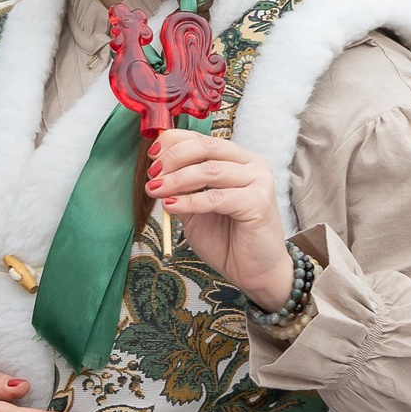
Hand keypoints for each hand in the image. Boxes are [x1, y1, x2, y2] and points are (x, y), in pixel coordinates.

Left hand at [148, 130, 294, 309]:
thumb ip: (183, 187)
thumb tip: (157, 170)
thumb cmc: (227, 239)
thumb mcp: (196, 208)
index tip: (151, 156)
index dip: (174, 143)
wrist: (255, 272)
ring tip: (154, 189)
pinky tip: (171, 206)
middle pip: (206, 148)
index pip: (203, 139)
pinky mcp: (258, 202)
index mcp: (238, 159)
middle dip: (173, 158)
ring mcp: (259, 181)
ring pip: (210, 170)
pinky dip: (190, 201)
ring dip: (176, 179)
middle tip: (152, 174)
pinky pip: (216, 197)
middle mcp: (251, 164)